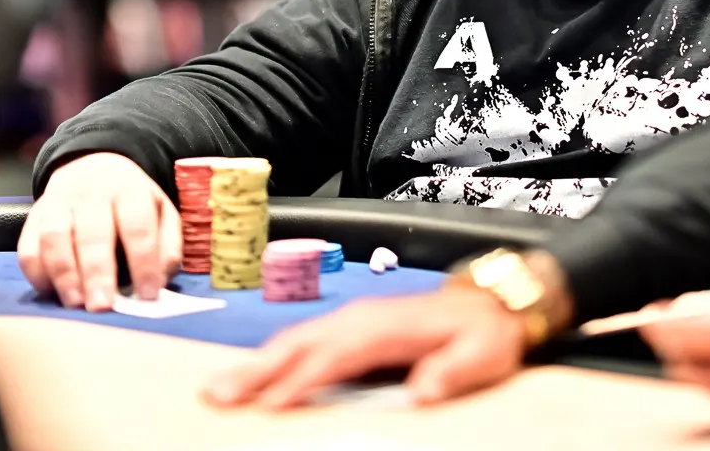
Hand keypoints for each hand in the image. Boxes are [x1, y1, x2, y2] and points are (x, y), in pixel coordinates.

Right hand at [17, 153, 181, 310]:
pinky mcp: (34, 216)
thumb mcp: (161, 212)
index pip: (137, 226)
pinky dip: (36, 272)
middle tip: (102, 306)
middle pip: (92, 232)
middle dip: (97, 272)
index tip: (147, 295)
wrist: (93, 169)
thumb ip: (167, 245)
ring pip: (55, 236)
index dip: (144, 262)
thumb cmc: (131, 204)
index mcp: (130, 190)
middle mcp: (91, 193)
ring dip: (64, 273)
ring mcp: (58, 202)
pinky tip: (51, 292)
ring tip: (75, 303)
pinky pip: (28, 245)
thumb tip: (161, 278)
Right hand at [202, 288, 527, 408]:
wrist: (491, 303)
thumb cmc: (484, 332)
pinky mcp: (351, 327)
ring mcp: (353, 319)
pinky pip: (304, 341)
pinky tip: (255, 375)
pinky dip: (274, 357)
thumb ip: (453, 371)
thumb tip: (425, 390)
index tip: (271, 405)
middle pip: (299, 344)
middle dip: (257, 370)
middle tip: (218, 393)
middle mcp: (361, 318)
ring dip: (256, 364)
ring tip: (220, 388)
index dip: (302, 380)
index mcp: (386, 326)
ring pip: (294, 340)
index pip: (335, 356)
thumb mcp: (482, 354)